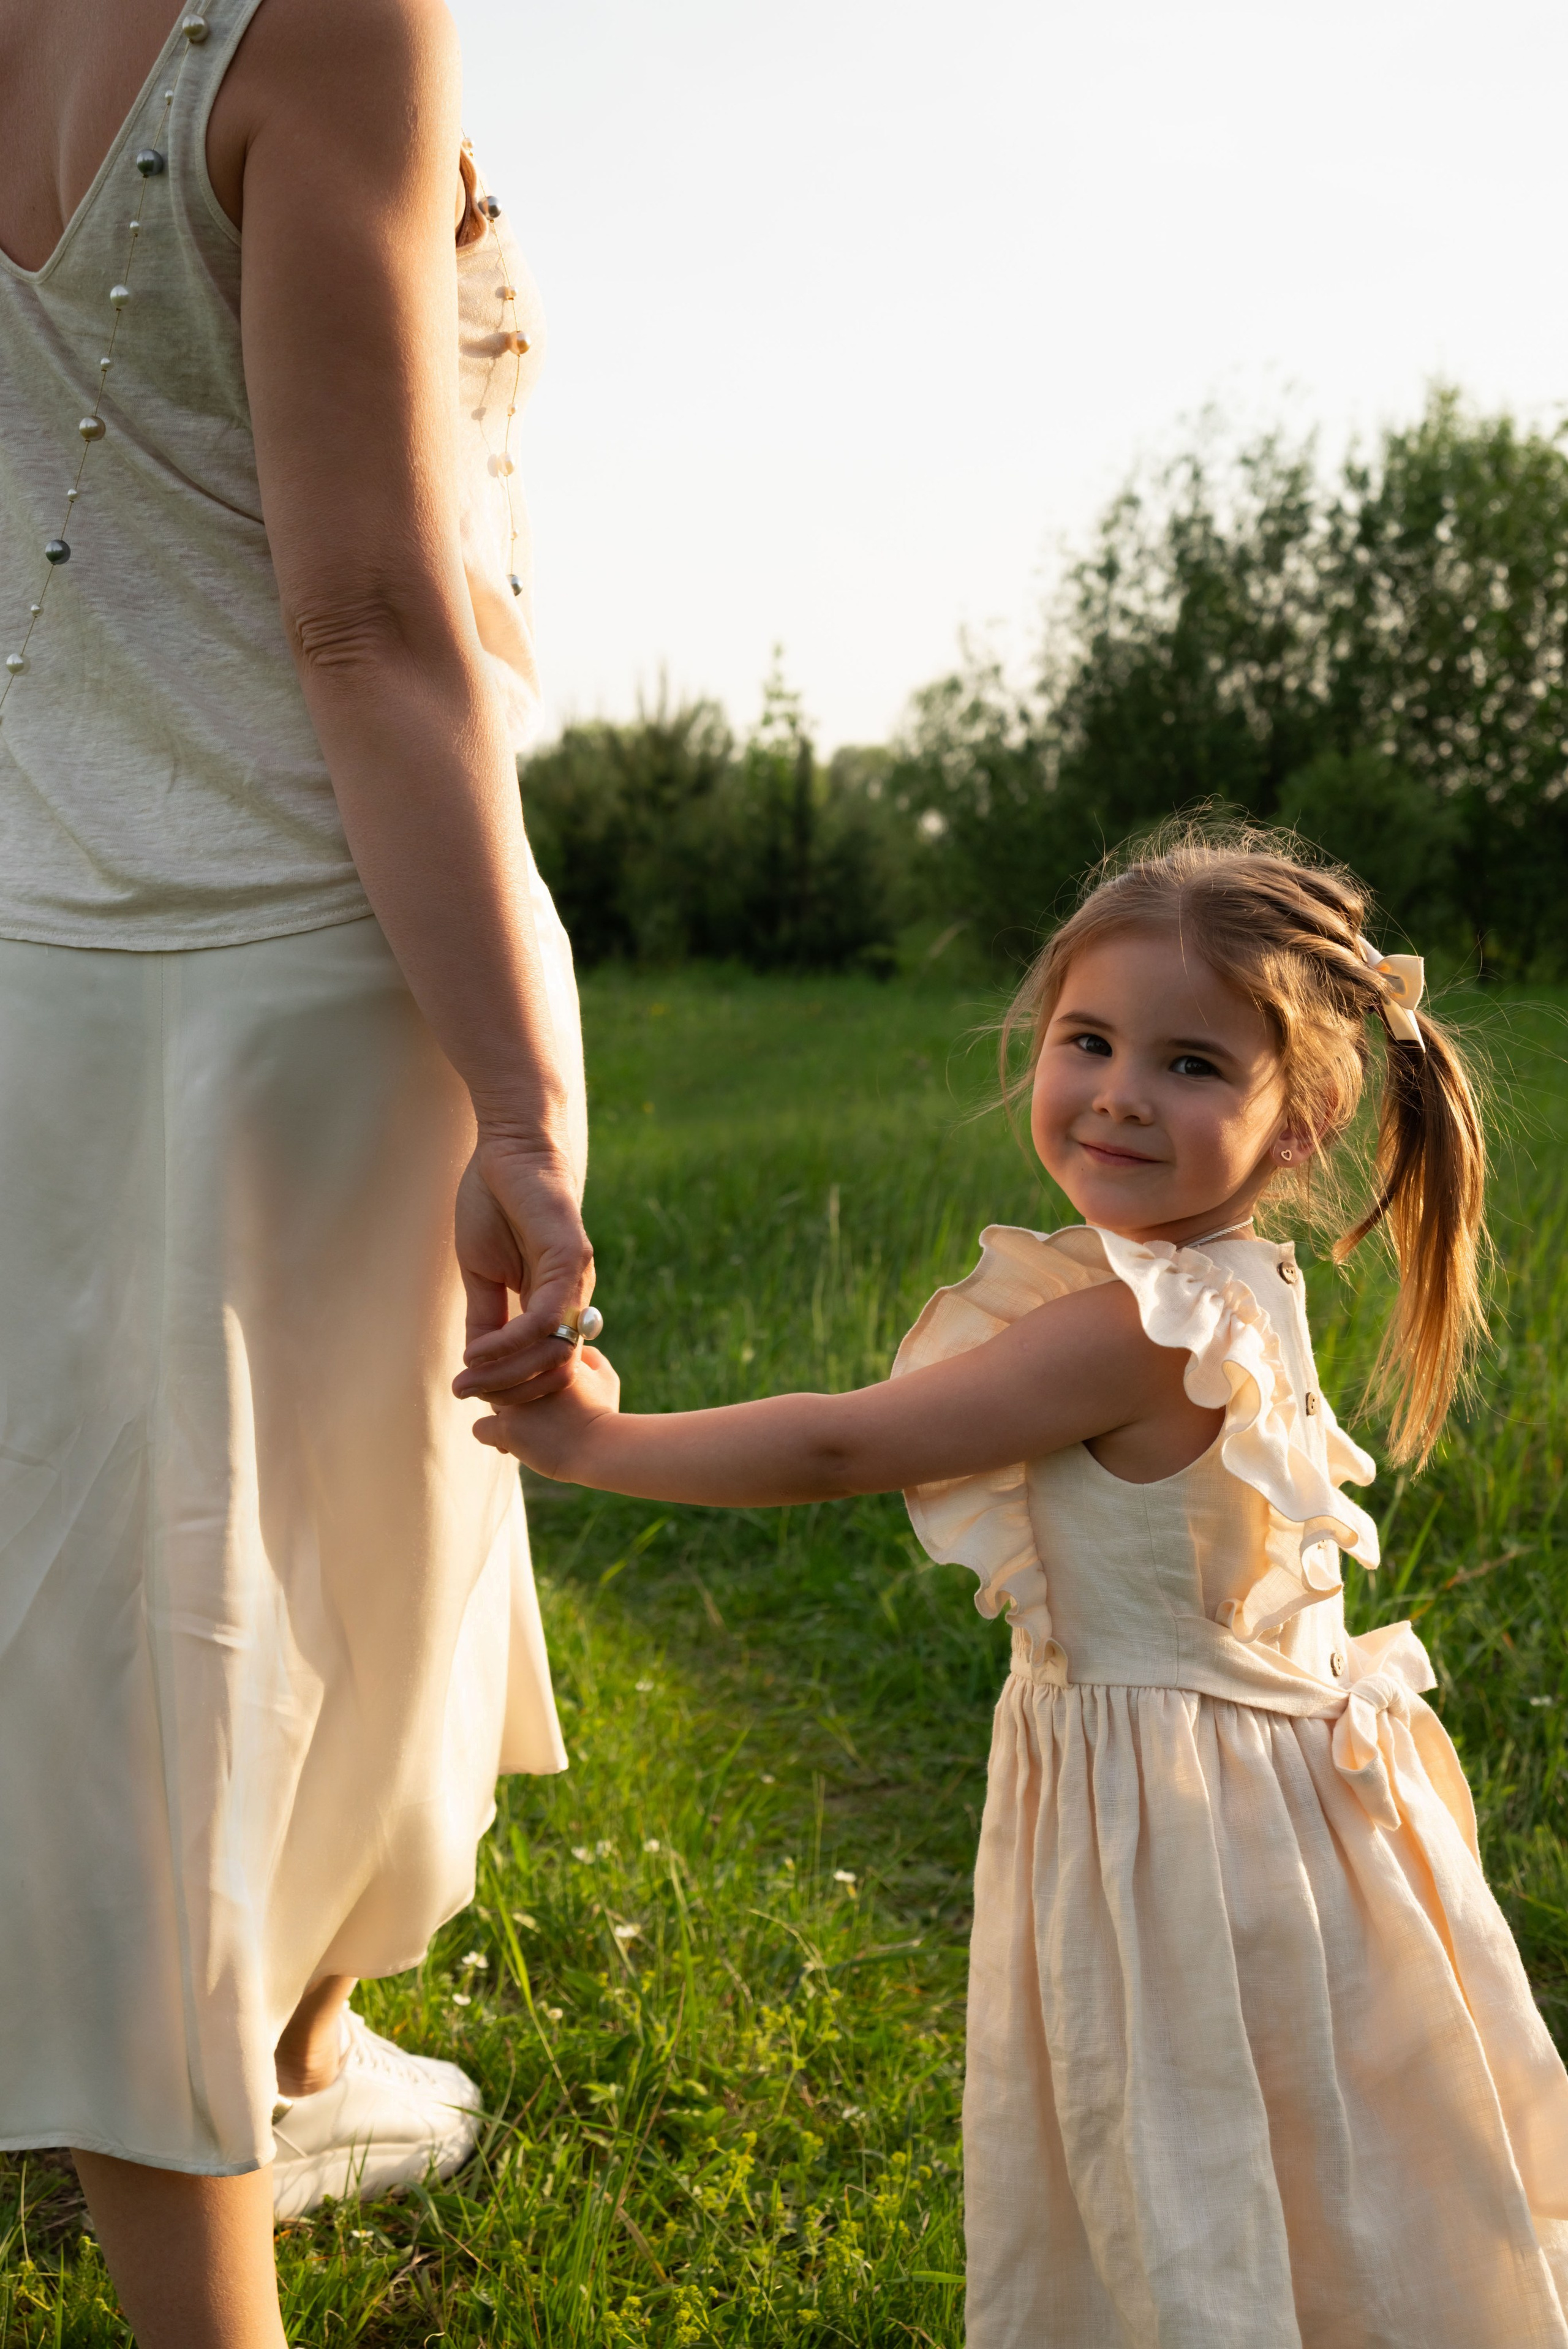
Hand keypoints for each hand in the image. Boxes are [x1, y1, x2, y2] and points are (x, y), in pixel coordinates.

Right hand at [451, 1132, 594, 1403]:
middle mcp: (574, 1297)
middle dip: (511, 1391)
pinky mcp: (569, 1259)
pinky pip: (545, 1318)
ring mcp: (576, 1280)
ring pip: (554, 1351)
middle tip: (467, 1393)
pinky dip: (512, 1342)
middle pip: (555, 1369)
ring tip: (468, 1377)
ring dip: (509, 1374)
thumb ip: (487, 1317)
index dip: (513, 1387)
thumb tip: (476, 1364)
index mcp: (557, 1302)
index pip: (547, 1365)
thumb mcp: (482, 1273)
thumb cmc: (495, 1203)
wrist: (508, 1148)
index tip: (471, 1392)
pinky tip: (478, 1350)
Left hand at [473, 1345, 620, 1475]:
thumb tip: (579, 1354)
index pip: (518, 1355)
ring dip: (504, 1414)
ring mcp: (513, 1400)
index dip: (526, 1374)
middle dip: (513, 1394)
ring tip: (525, 1433)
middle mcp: (525, 1373)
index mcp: (547, 1356)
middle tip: (534, 1415)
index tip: (538, 1390)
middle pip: (501, 1377)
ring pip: (490, 1401)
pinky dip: (492, 1436)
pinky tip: (510, 1444)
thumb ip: (590, 1358)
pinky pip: (481, 1428)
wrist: (601, 1449)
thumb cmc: (603, 1415)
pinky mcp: (506, 1427)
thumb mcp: (606, 1377)